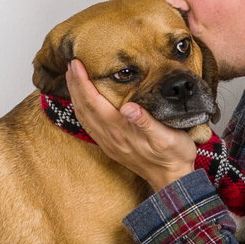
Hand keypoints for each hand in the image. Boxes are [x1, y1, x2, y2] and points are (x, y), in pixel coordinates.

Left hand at [66, 59, 196, 190]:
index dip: (82, 82)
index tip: (76, 64)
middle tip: (70, 64)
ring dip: (75, 96)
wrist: (172, 179)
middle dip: (75, 84)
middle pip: (83, 107)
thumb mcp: (167, 137)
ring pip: (83, 116)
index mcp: (120, 130)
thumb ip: (146, 122)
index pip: (93, 101)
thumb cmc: (173, 155)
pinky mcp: (110, 146)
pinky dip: (81, 110)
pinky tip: (82, 102)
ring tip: (72, 78)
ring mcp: (108, 142)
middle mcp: (109, 136)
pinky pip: (88, 125)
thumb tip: (128, 108)